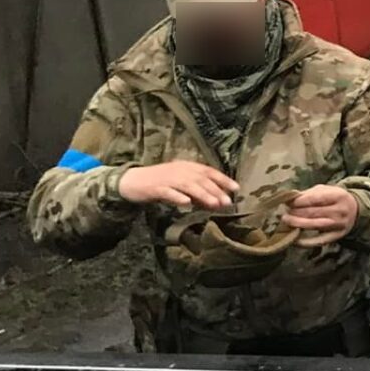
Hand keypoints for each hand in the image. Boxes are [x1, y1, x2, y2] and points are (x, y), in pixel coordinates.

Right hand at [118, 161, 239, 209]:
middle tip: (227, 202)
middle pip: (201, 180)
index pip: (209, 171)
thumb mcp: (182, 185)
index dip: (223, 179)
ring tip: (214, 204)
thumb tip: (218, 203)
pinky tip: (186, 203)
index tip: (236, 189)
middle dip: (215, 190)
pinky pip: (168, 192)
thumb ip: (199, 192)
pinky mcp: (155, 188)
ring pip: (188, 186)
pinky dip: (178, 197)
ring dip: (202, 194)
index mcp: (187, 167)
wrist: (133, 181)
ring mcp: (167, 179)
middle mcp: (179, 170)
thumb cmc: (161, 183)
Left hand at [286, 185, 360, 246]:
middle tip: (284, 213)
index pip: (314, 199)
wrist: (355, 210)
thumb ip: (308, 194)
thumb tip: (289, 199)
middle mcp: (340, 211)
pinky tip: (294, 239)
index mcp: (338, 196)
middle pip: (313, 212)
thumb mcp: (325, 190)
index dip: (298, 201)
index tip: (287, 202)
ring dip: (298, 224)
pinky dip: (305, 242)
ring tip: (287, 221)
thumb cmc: (335, 198)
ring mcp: (339, 225)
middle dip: (296, 213)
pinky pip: (319, 241)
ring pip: (314, 225)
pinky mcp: (336, 237)